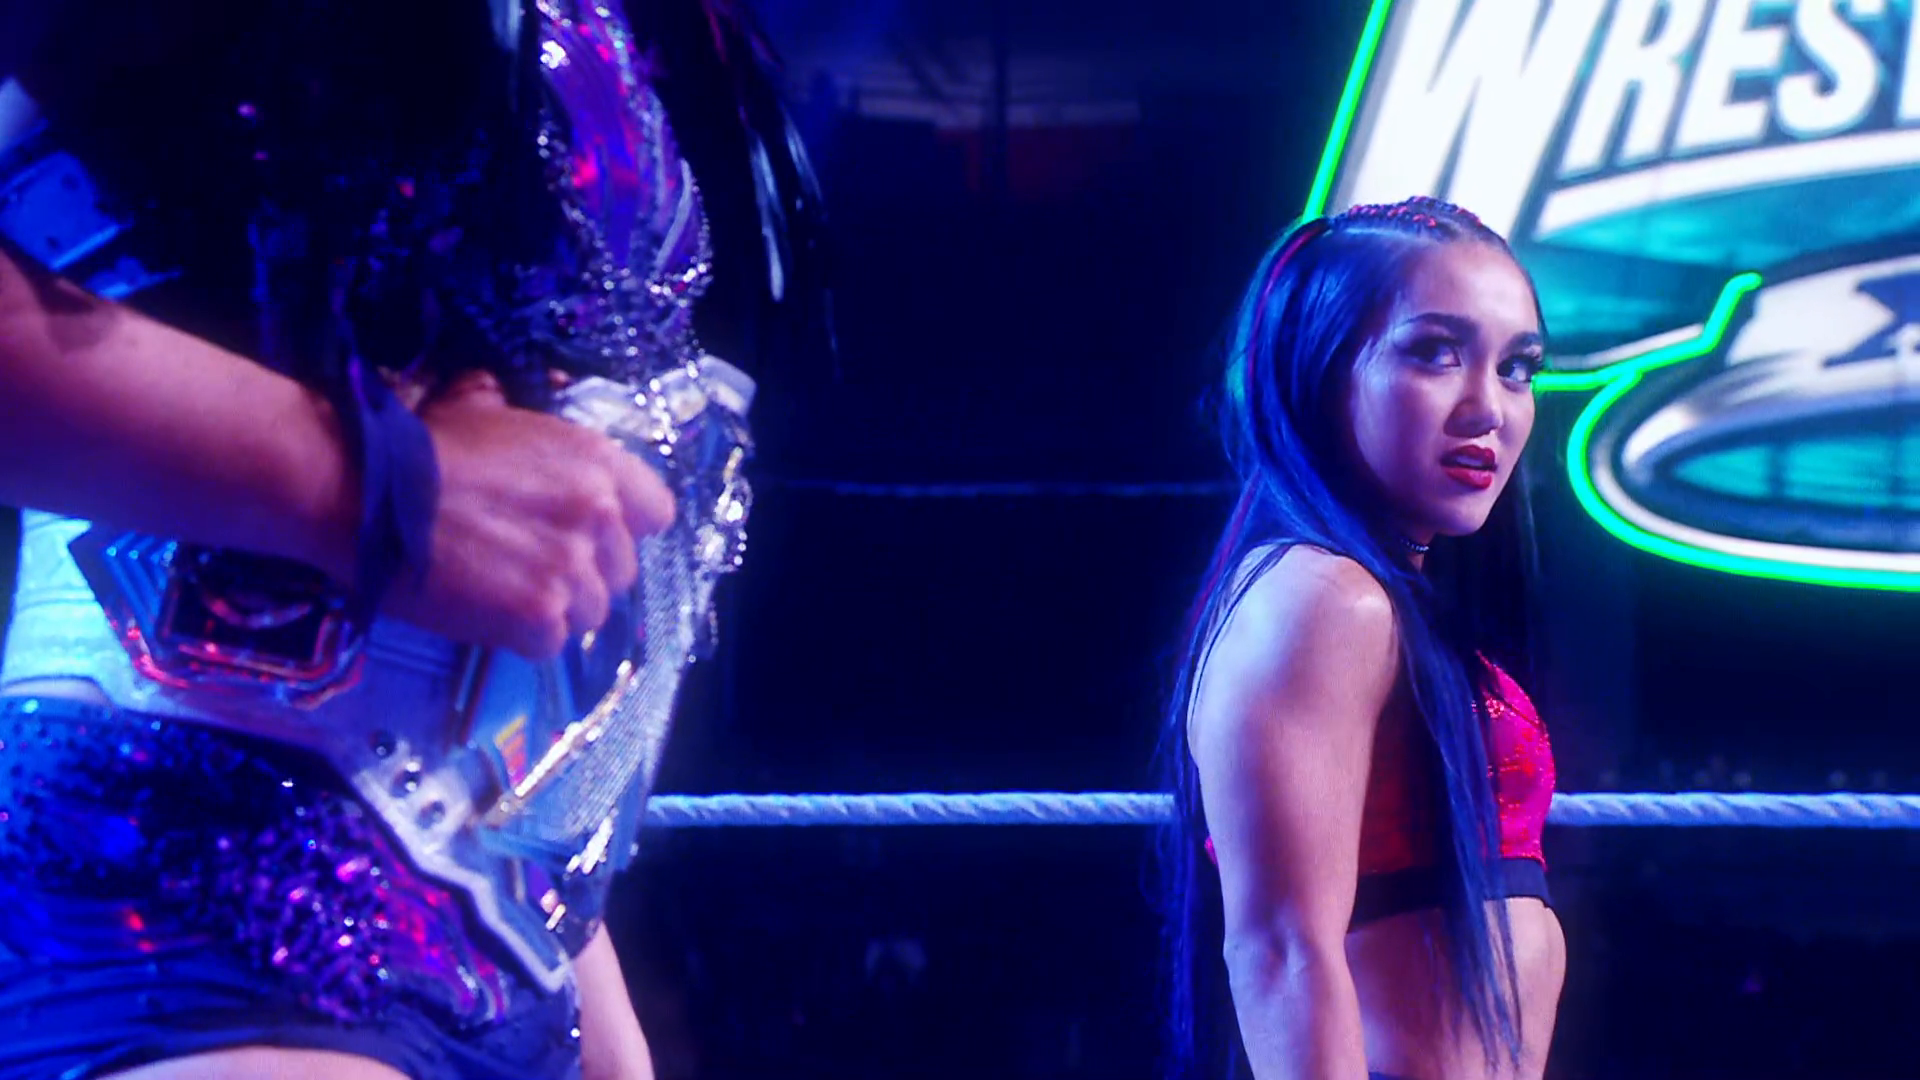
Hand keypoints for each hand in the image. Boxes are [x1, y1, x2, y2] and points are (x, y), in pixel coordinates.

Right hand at [383, 372, 675, 658]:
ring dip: (554, 610)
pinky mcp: (539, 616)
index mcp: (597, 461)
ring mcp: (572, 568)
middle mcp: (599, 514)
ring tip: (504, 593)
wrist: (360, 492)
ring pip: (591, 612)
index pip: (656, 513)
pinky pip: (552, 644)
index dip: (622, 529)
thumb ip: (521, 419)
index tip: (586, 536)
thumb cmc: (417, 447)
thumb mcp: (483, 407)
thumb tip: (507, 404)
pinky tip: (485, 614)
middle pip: (623, 570)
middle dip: (585, 574)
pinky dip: (522, 638)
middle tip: (531, 568)